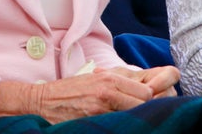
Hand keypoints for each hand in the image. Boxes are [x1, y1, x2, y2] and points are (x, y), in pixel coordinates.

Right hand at [0, 65, 178, 122]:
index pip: (149, 89)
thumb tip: (150, 86)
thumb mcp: (97, 78)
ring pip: (136, 111)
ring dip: (140, 117)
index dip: (157, 100)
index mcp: (111, 77)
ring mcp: (101, 104)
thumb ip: (121, 81)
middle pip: (147, 100)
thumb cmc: (71, 91)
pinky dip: (125, 124)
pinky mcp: (93, 117)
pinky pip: (119, 122)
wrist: (41, 101)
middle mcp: (109, 87)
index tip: (160, 105)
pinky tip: (124, 125)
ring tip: (142, 121)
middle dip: (153, 109)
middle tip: (157, 116)